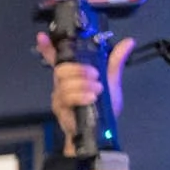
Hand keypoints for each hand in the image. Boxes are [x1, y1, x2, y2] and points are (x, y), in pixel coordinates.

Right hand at [38, 34, 132, 154]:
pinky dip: (81, 95)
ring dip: (84, 84)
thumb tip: (128, 42)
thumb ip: (115, 62)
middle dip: (80, 70)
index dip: (48, 48)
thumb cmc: (102, 108)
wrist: (100, 132)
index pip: (56, 59)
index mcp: (73, 75)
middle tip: (95, 76)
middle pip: (61, 69)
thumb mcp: (112, 82)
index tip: (41, 37)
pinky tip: (91, 98)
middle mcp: (62, 84)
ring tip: (97, 92)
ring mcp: (59, 97)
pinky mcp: (60, 109)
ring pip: (65, 82)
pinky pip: (67, 96)